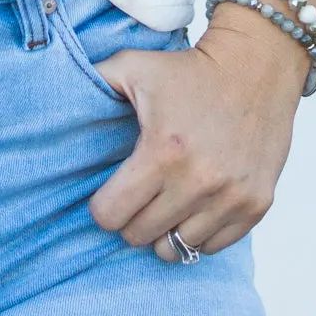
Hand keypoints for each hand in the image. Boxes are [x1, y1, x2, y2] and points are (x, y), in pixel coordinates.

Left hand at [87, 13, 306, 258]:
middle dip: (132, 219)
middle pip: (141, 235)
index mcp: (162, 152)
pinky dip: (199, 233)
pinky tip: (194, 207)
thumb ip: (94, 82)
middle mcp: (198, 182)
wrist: (256, 67)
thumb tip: (59, 101)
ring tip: (165, 205)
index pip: (111, 215)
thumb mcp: (134, 66)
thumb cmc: (189, 69)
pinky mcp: (256, 205)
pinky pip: (214, 246)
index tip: (109, 193)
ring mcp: (231, 197)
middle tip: (137, 196)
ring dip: (165, 230)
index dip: (103, 207)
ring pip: (177, 248)